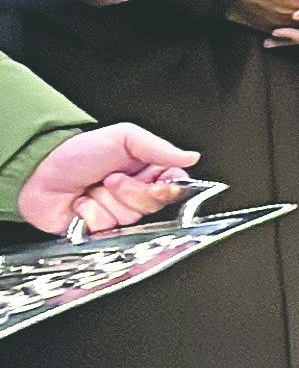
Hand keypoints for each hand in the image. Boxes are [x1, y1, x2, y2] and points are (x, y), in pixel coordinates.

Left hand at [17, 123, 198, 235]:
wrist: (38, 173)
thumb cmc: (76, 153)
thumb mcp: (123, 137)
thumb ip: (159, 147)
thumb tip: (191, 157)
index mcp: (147, 171)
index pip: (175, 186)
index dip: (167, 187)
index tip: (157, 180)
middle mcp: (136, 194)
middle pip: (153, 204)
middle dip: (130, 191)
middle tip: (111, 177)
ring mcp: (117, 214)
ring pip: (129, 218)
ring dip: (107, 201)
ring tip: (93, 188)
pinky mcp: (99, 230)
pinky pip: (106, 230)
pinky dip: (90, 216)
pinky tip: (81, 204)